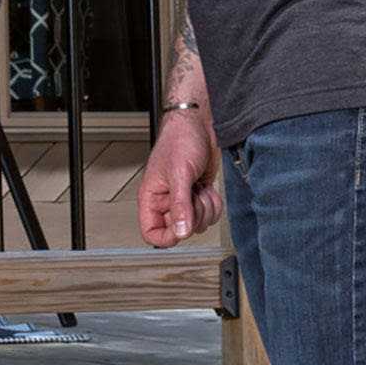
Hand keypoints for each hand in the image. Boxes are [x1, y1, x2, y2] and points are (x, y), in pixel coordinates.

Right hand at [137, 111, 222, 247]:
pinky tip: (207, 187)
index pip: (152, 232)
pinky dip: (214, 203)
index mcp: (152, 197)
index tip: (181, 229)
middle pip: (181, 231)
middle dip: (194, 215)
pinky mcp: (199, 198)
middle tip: (193, 195)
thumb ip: (180, 204)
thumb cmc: (181, 140)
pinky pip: (210, 214)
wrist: (201, 127)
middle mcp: (167, 202)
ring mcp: (184, 201)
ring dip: (206, 208)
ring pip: (199, 224)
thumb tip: (181, 231)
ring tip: (199, 187)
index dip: (166, 237)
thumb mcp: (179, 173)